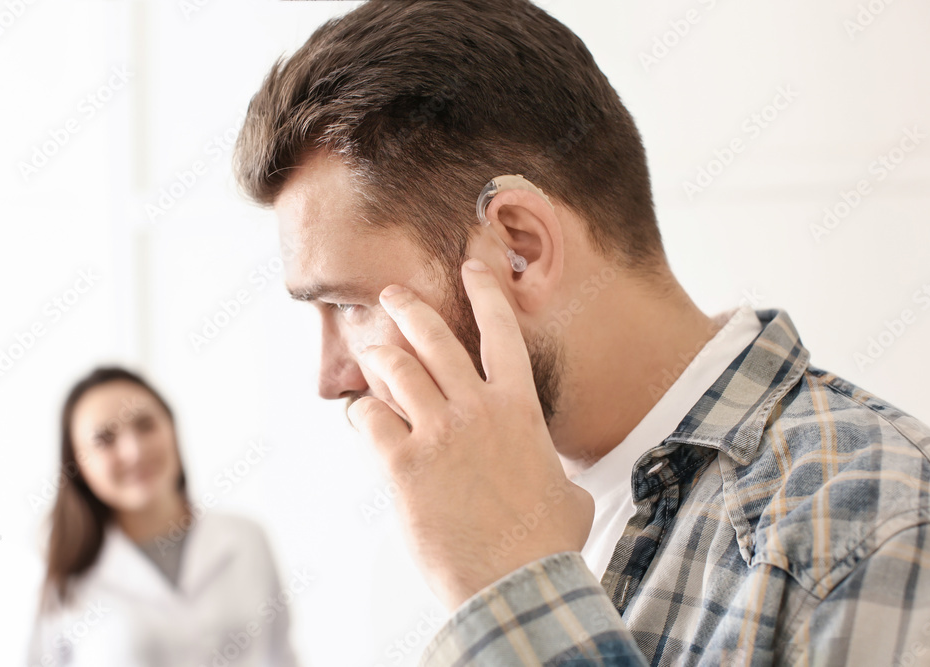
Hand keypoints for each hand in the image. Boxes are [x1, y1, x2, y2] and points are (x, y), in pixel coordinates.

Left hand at [347, 257, 593, 609]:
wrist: (517, 581)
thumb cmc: (545, 543)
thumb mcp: (568, 494)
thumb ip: (555, 473)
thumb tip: (562, 485)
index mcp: (519, 408)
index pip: (501, 332)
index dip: (485, 292)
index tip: (471, 267)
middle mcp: (477, 409)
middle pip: (434, 338)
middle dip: (408, 307)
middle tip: (391, 294)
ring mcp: (438, 432)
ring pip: (396, 369)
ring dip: (378, 354)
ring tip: (368, 350)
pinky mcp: (404, 463)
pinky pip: (369, 419)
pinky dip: (361, 413)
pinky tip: (362, 418)